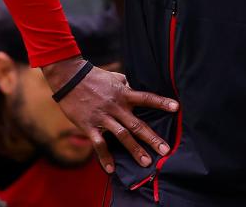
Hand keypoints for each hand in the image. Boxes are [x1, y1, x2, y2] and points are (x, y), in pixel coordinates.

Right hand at [43, 58, 178, 172]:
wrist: (69, 78)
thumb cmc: (94, 77)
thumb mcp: (115, 77)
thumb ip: (126, 85)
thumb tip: (135, 87)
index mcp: (124, 94)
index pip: (146, 98)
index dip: (161, 102)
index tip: (176, 108)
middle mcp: (116, 107)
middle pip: (137, 124)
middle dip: (152, 138)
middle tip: (166, 150)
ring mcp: (103, 117)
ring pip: (122, 136)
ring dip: (135, 150)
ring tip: (146, 162)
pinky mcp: (89, 126)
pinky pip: (99, 144)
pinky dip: (105, 157)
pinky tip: (111, 169)